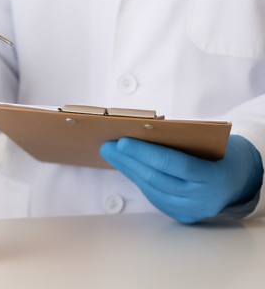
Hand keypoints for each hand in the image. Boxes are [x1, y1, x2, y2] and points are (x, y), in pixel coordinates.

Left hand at [100, 135, 263, 222]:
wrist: (239, 179)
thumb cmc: (222, 153)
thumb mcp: (209, 142)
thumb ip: (181, 140)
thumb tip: (140, 132)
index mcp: (214, 176)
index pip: (175, 164)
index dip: (147, 153)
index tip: (122, 141)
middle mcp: (204, 198)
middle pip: (158, 178)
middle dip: (129, 161)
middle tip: (108, 146)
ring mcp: (194, 210)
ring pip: (153, 190)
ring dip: (129, 170)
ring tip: (112, 154)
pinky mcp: (184, 216)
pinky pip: (156, 197)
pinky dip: (139, 181)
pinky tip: (126, 167)